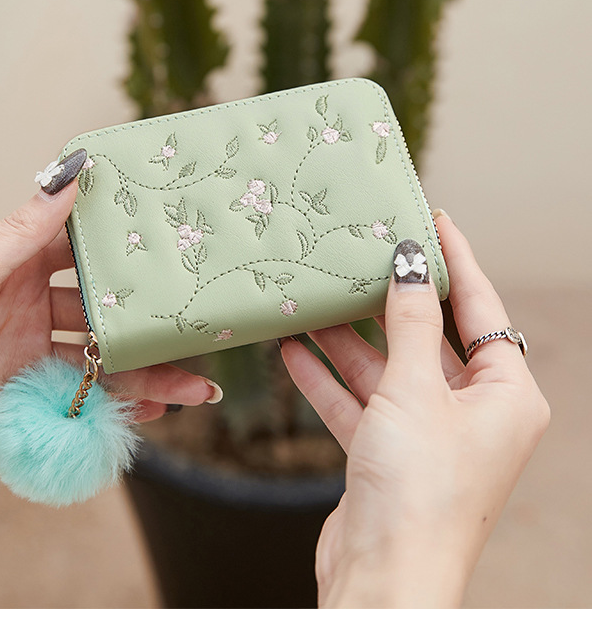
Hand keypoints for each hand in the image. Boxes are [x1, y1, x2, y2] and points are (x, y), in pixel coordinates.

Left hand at [0, 173, 218, 459]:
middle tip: (202, 330)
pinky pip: (71, 403)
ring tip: (196, 386)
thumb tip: (74, 172)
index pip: (85, 251)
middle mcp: (26, 305)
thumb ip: (25, 230)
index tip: (179, 247)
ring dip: (144, 373)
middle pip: (102, 313)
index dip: (130, 251)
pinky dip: (109, 409)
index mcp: (14, 262)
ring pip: (97, 362)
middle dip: (150, 322)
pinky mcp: (12, 400)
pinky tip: (148, 413)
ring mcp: (21, 354)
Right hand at [280, 213, 549, 607]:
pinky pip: (360, 403)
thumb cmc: (419, 488)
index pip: (481, 309)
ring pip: (388, 369)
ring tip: (316, 296)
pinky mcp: (388, 455)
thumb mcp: (415, 389)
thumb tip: (410, 261)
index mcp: (505, 397)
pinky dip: (330, 379)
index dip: (455, 260)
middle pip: (430, 337)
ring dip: (349, 339)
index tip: (433, 218)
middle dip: (391, 299)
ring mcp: (428, 435)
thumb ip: (411, 320)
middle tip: (365, 251)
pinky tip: (294, 348)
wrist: (384, 580)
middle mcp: (472, 414)